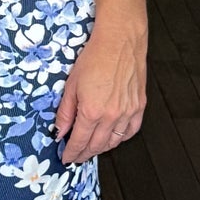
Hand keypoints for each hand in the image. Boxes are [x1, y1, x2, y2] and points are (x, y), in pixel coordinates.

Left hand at [54, 10, 147, 163]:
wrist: (120, 41)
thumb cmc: (95, 57)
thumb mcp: (71, 85)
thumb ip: (66, 112)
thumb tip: (60, 132)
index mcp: (92, 111)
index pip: (79, 141)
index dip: (72, 153)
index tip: (67, 158)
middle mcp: (112, 116)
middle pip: (97, 145)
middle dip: (84, 154)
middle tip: (77, 156)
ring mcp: (128, 112)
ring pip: (114, 141)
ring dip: (102, 148)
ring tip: (92, 148)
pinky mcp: (139, 106)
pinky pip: (131, 131)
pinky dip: (121, 138)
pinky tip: (113, 137)